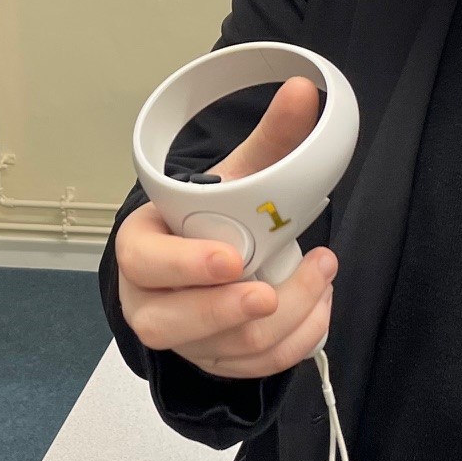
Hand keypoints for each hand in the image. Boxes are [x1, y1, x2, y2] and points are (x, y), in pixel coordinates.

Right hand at [116, 75, 336, 380]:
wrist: (206, 262)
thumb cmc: (211, 218)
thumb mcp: (235, 178)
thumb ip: (269, 139)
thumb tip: (303, 90)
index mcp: (140, 247)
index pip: (146, 262)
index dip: (185, 265)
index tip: (232, 258)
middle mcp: (150, 301)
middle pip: (177, 322)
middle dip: (231, 310)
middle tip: (275, 289)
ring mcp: (183, 340)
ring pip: (226, 350)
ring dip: (283, 319)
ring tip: (321, 276)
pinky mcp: (214, 365)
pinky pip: (254, 370)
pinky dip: (294, 342)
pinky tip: (320, 307)